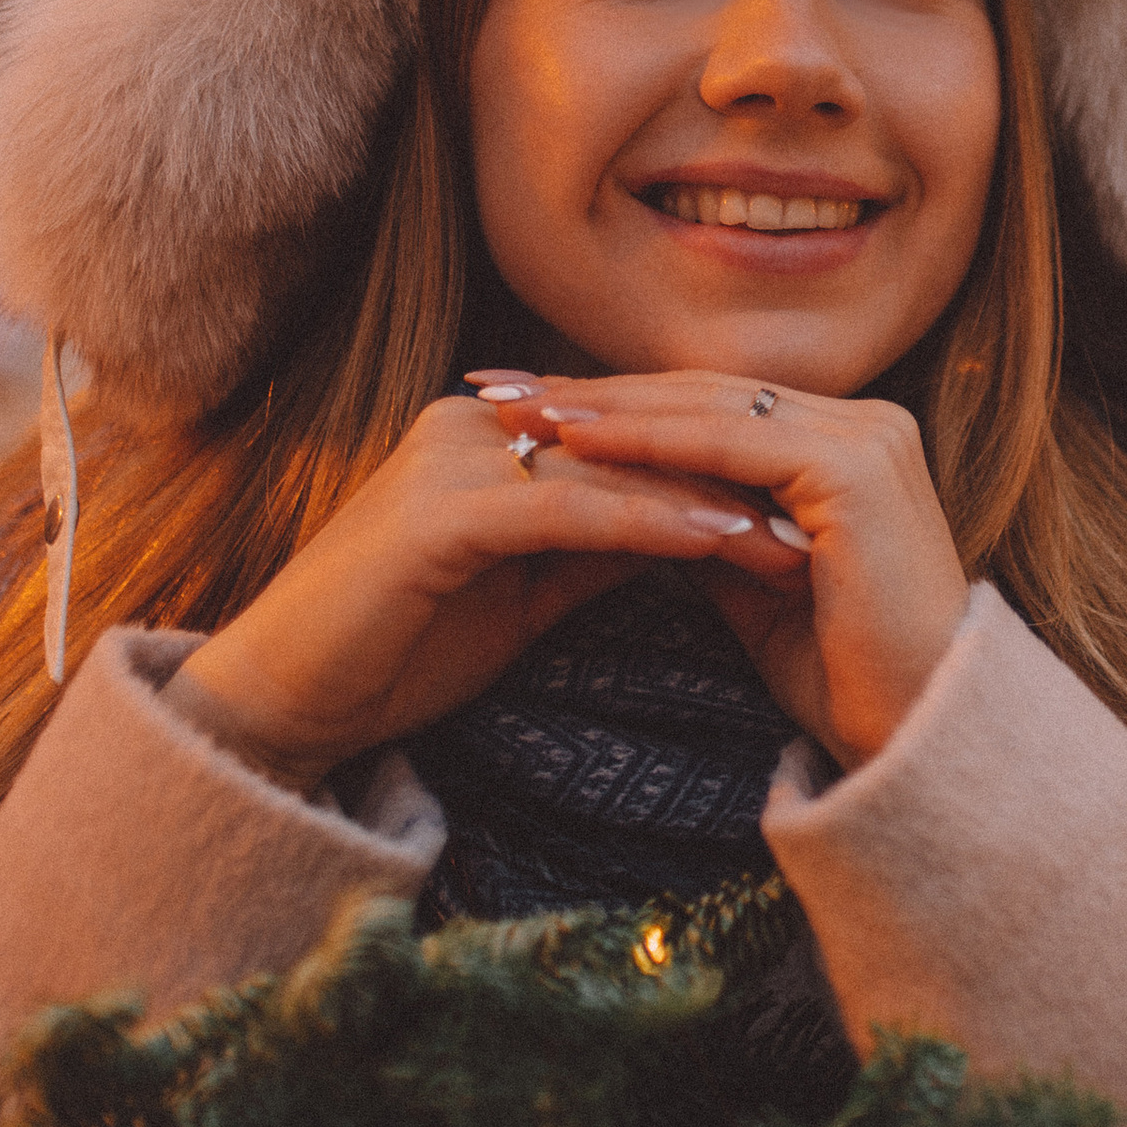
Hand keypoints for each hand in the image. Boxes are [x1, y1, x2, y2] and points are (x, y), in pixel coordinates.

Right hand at [170, 394, 809, 794]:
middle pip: (637, 436)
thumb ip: (599, 548)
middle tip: (841, 503)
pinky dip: (657, 524)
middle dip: (741, 471)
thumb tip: (695, 526)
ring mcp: (456, 460)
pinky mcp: (443, 512)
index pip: (634, 436)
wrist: (285, 701)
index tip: (820, 501)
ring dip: (718, 494)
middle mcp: (476, 425)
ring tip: (808, 525)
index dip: (728, 466)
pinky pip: (576, 510)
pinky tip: (727, 541)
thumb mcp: (525, 591)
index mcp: (494, 435)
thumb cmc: (399, 648)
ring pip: (618, 465)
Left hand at [472, 368, 971, 765]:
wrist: (918, 740)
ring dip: (610, 408)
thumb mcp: (759, 591)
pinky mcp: (853, 472)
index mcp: (853, 445)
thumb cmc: (847, 682)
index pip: (721, 408)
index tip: (537, 410)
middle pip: (710, 395)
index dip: (627, 406)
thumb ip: (709, 535)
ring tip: (523, 409)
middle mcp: (869, 424)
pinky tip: (577, 440)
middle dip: (602, 392)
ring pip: (711, 409)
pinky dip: (648, 442)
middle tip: (506, 387)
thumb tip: (634, 507)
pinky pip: (728, 446)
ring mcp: (867, 439)